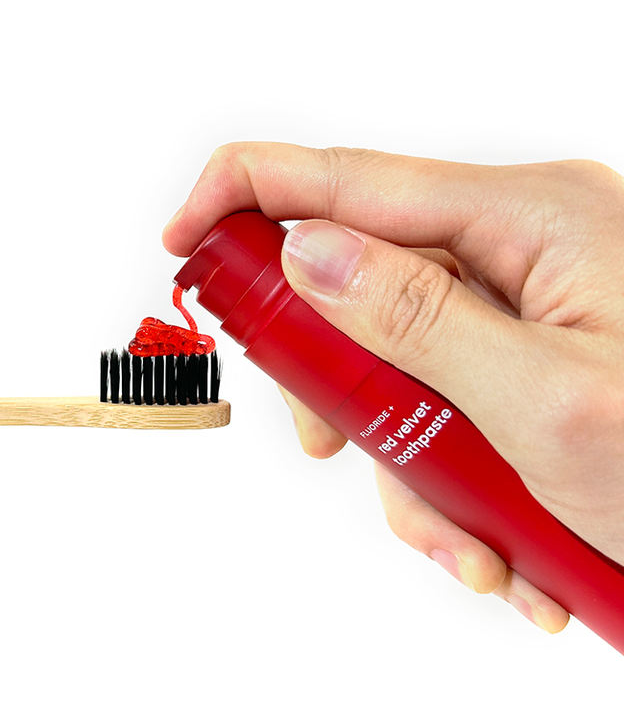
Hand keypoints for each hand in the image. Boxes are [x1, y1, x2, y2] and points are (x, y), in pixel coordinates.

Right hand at [164, 143, 623, 633]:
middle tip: (338, 444)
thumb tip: (304, 250)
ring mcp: (526, 306)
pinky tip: (503, 545)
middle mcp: (522, 247)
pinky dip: (452, 485)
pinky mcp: (527, 360)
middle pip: (357, 283)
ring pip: (395, 367)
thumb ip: (414, 319)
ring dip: (409, 467)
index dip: (244, 199)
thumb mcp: (545, 404)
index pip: (344, 179)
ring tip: (472, 546)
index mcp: (528, 218)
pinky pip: (443, 406)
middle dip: (338, 382)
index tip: (180, 245)